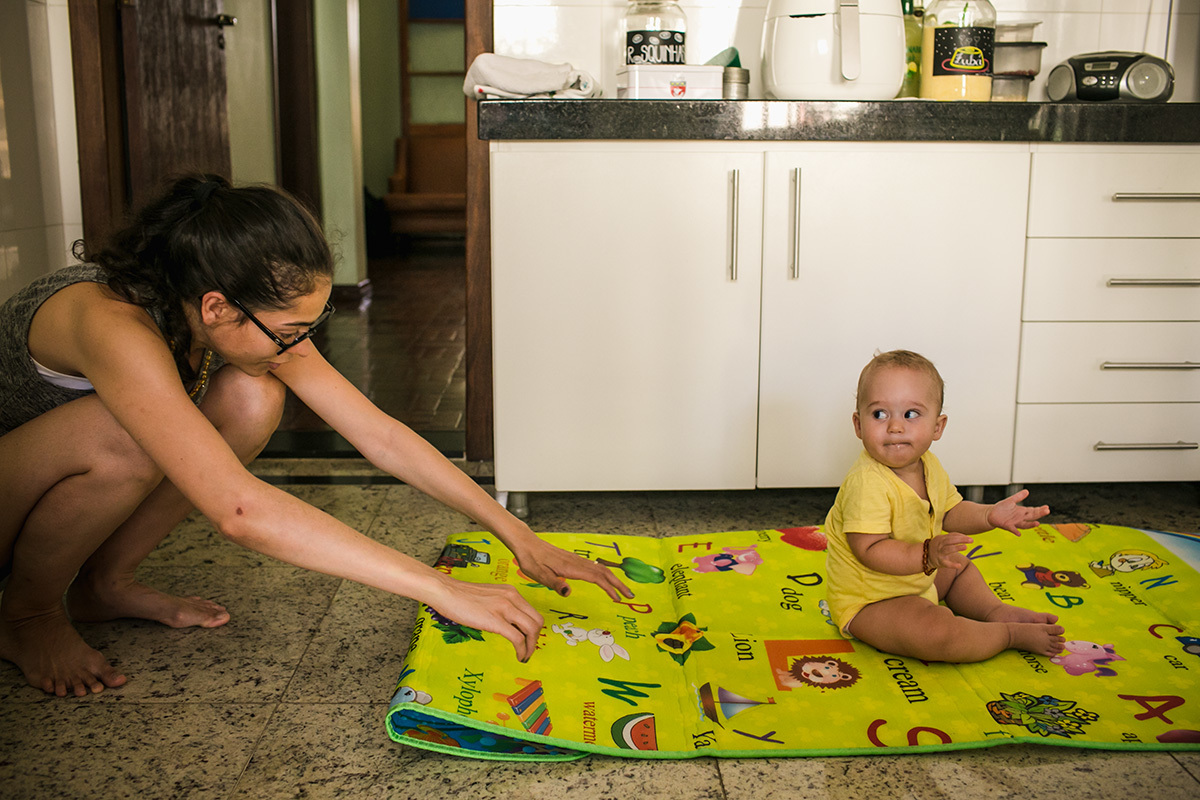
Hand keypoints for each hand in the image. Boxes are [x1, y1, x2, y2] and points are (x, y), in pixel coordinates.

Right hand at [425, 576, 544, 661]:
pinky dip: (522, 650)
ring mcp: (505, 608)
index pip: (533, 612)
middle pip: (537, 621)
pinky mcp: (495, 620)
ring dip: (531, 647)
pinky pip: (517, 638)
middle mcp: (512, 597)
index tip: (529, 640)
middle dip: (535, 639)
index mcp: (511, 592)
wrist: (445, 591)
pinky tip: (518, 656)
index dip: (534, 629)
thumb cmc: (461, 595)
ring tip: (524, 656)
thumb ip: (500, 605)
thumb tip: (506, 622)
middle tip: (528, 650)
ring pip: (532, 630)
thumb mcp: (489, 596)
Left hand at [509, 536, 634, 601]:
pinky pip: (593, 567)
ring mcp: (576, 560)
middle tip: (630, 596)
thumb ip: (554, 584)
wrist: (527, 544)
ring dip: (613, 579)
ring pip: (600, 569)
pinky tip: (605, 579)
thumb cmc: (531, 560)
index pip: (597, 578)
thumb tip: (568, 592)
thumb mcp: (539, 575)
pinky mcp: (573, 560)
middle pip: (604, 572)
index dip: (609, 589)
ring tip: (622, 590)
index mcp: (571, 568)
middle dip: (619, 584)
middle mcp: (577, 563)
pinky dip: (604, 575)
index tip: (618, 599)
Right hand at [928, 532, 972, 571]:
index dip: (961, 536)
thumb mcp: (942, 540)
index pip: (952, 535)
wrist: (925, 557)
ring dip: (956, 548)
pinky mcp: (939, 562)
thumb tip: (965, 536)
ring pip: (947, 549)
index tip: (969, 538)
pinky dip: (952, 565)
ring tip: (965, 547)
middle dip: (960, 539)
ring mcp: (939, 553)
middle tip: (971, 540)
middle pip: (950, 540)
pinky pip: (946, 563)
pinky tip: (959, 565)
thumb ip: (952, 537)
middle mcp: (939, 545)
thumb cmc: (937, 547)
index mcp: (941, 538)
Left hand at [986, 489, 1049, 534]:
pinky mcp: (1007, 526)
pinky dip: (1015, 531)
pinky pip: (1012, 529)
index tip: (1047, 507)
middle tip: (1047, 511)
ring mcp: (1014, 522)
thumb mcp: (1010, 501)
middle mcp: (1020, 518)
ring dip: (1030, 525)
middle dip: (1039, 514)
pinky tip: (1019, 534)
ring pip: (1024, 525)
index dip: (1040, 509)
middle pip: (1031, 516)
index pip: (1033, 510)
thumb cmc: (1001, 509)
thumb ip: (1018, 497)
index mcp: (1021, 512)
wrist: (990, 514)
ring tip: (1037, 523)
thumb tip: (1027, 491)